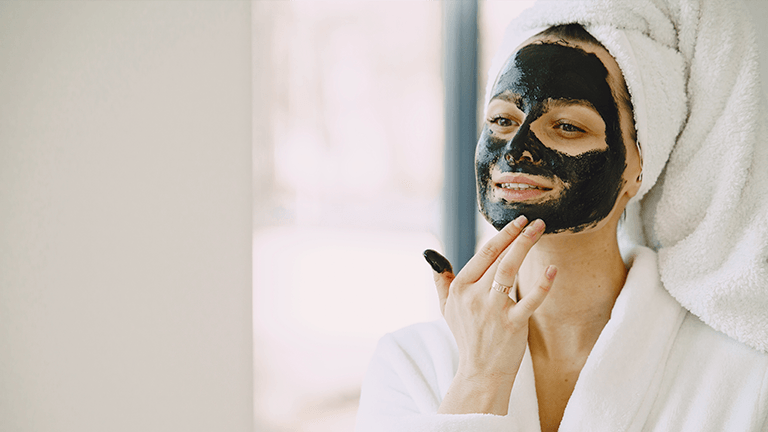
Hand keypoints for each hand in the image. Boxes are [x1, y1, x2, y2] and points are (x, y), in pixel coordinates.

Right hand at [423, 216, 556, 414]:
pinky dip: (542, 285)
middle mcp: (474, 297)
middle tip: (535, 220)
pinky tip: (552, 269)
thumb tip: (431, 257)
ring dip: (525, 246)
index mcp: (459, 289)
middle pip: (498, 258)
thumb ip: (441, 281)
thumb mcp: (446, 309)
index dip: (501, 236)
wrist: (480, 372)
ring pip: (509, 270)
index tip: (516, 222)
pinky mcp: (512, 324)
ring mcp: (493, 310)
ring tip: (540, 230)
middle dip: (517, 235)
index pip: (482, 255)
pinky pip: (529, 300)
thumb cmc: (467, 337)